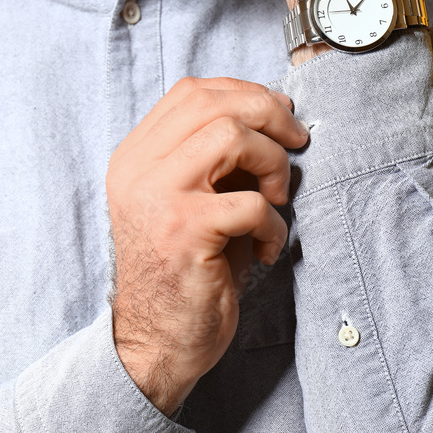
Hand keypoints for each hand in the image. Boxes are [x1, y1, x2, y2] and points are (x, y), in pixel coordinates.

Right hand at [106, 77, 308, 415]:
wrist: (156, 341)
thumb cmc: (185, 271)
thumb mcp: (188, 200)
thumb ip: (211, 157)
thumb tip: (272, 110)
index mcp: (135, 156)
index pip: (190, 91)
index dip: (244, 91)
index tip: (278, 114)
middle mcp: (138, 170)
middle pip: (213, 102)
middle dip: (270, 114)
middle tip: (297, 142)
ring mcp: (158, 199)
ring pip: (231, 136)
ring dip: (273, 163)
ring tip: (278, 197)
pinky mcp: (184, 233)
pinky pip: (251, 203)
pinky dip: (274, 224)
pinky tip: (267, 248)